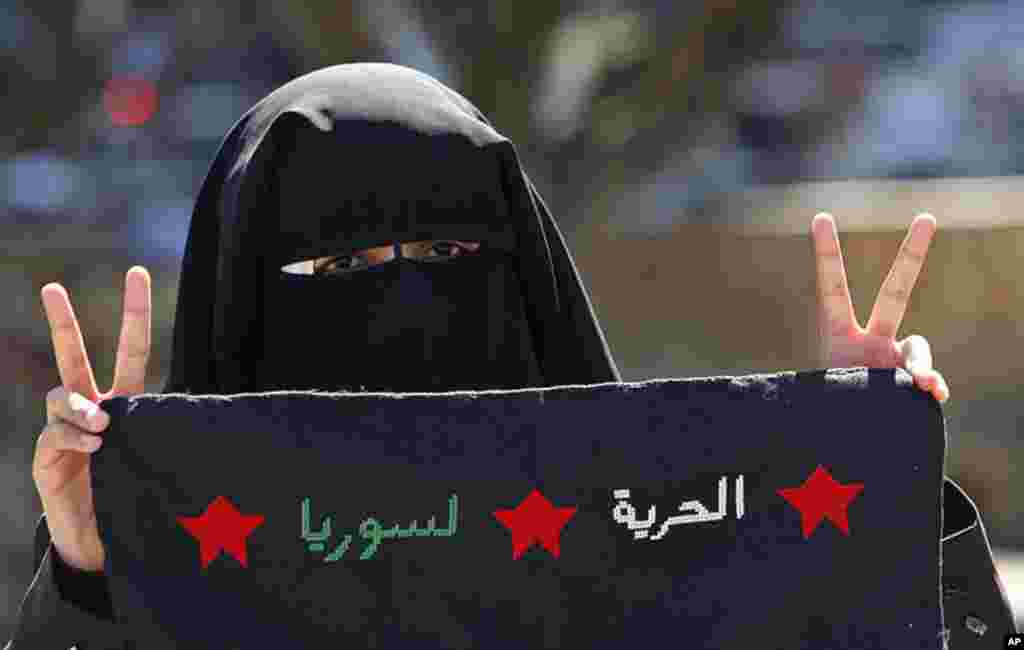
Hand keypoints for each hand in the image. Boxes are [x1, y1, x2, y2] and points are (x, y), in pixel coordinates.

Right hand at [33, 267, 151, 571]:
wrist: (109, 543)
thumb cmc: (140, 493)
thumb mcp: (154, 454)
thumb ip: (141, 429)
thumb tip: (105, 414)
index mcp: (126, 403)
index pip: (130, 349)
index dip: (134, 313)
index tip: (137, 272)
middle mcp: (91, 411)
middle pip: (72, 357)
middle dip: (60, 322)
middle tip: (50, 286)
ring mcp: (65, 432)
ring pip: (61, 396)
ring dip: (81, 407)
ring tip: (102, 430)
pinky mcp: (47, 458)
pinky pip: (54, 433)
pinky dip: (72, 437)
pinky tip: (91, 447)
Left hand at [812, 213, 948, 403]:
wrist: (851, 442)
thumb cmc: (829, 415)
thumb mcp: (826, 401)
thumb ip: (862, 387)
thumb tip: (926, 384)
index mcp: (838, 336)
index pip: (832, 288)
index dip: (827, 253)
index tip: (821, 215)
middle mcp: (872, 340)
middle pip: (896, 292)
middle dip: (912, 256)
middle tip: (927, 218)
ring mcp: (896, 360)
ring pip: (919, 350)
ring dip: (919, 367)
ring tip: (919, 387)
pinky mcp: (914, 384)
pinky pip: (929, 380)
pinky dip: (931, 389)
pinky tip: (932, 398)